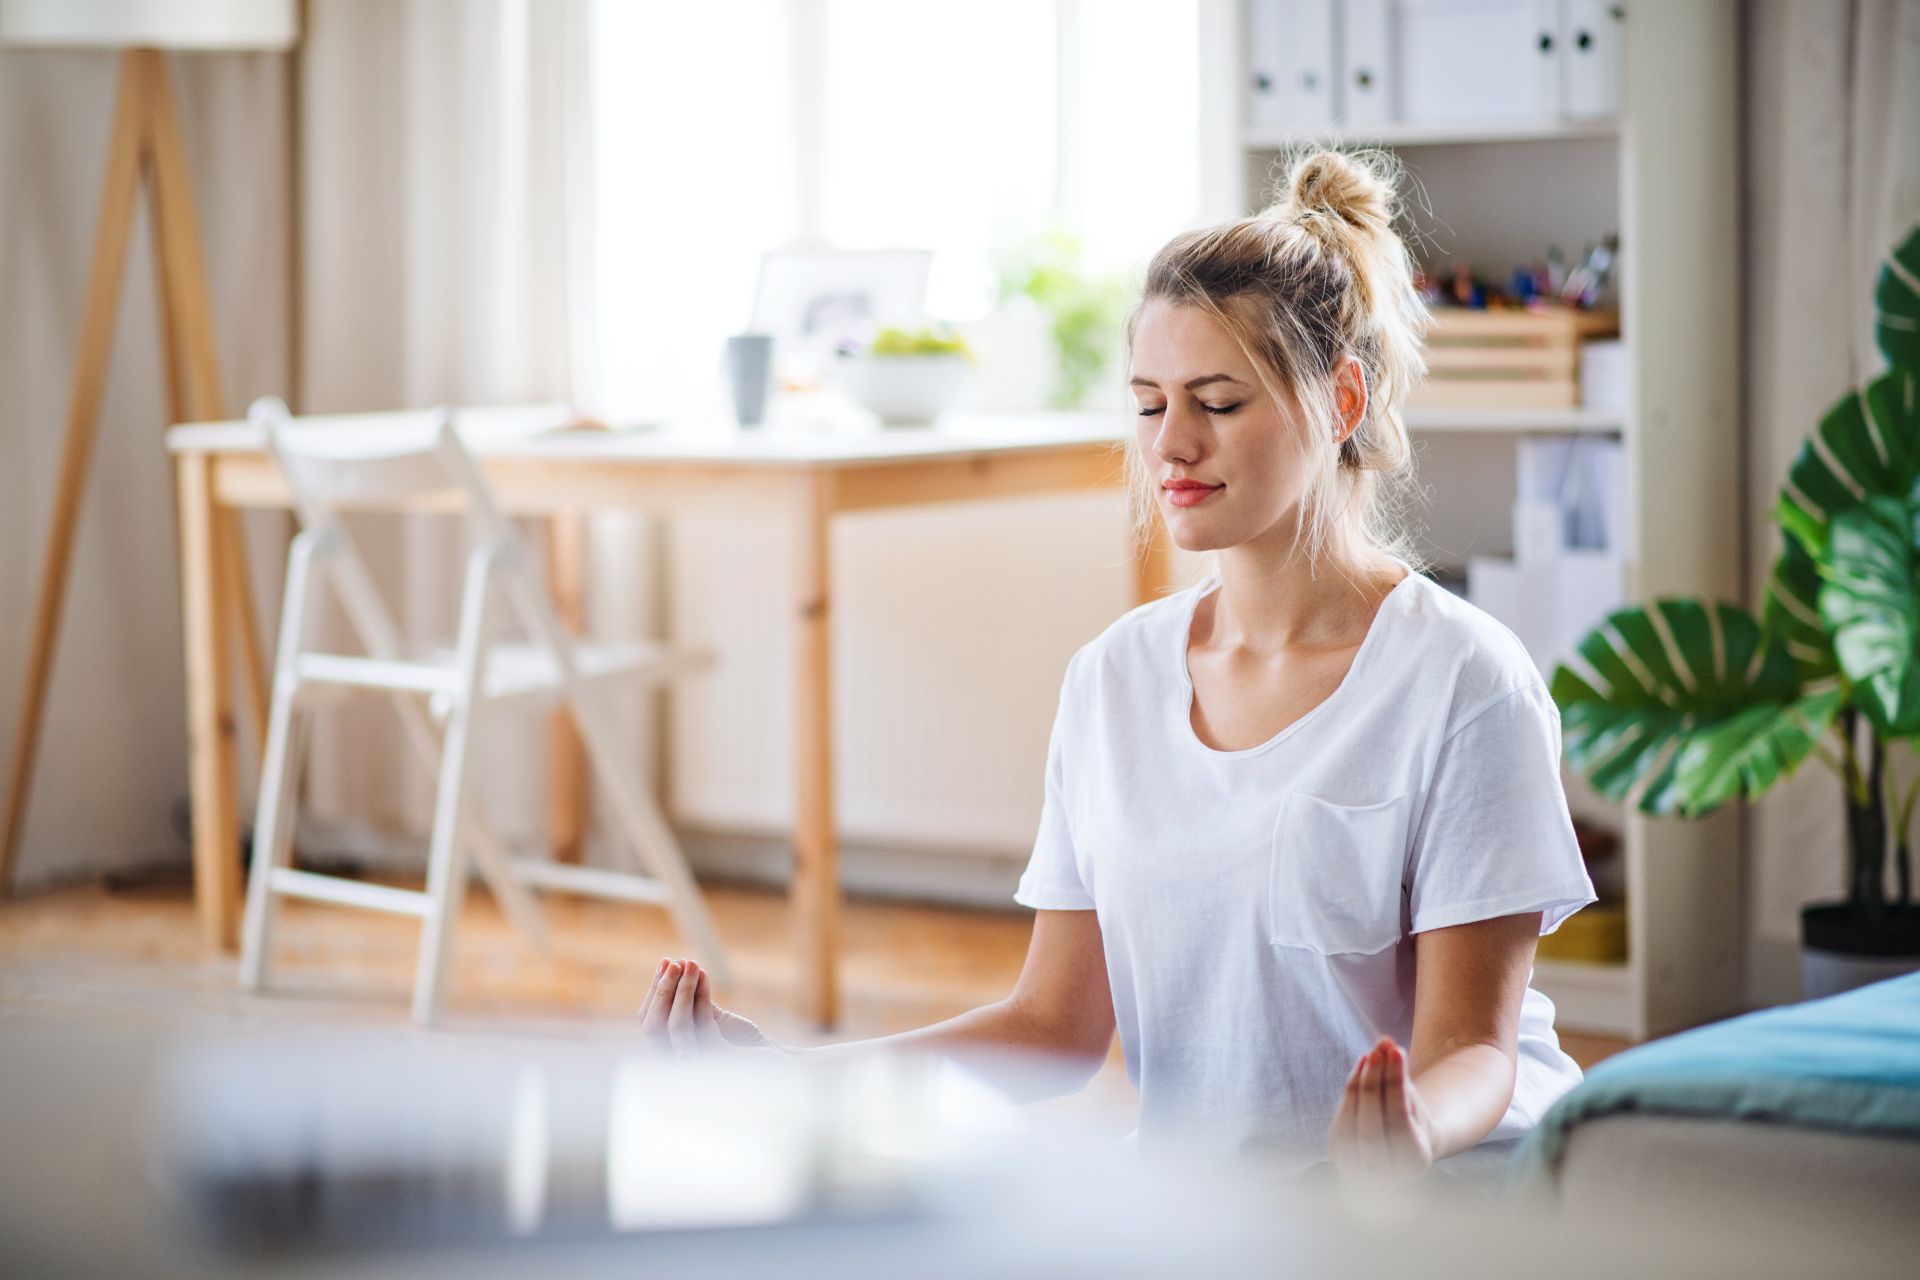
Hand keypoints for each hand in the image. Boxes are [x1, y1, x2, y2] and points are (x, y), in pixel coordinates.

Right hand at [637, 957, 777, 1057]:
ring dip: (682, 989)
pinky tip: (705, 975)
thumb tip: (678, 965)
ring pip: (676, 1024)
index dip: (654, 992)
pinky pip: (702, 1023)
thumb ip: (690, 1002)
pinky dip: (701, 995)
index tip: (665, 962)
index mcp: (669, 1056)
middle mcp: (676, 1066)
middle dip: (662, 990)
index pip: (649, 1023)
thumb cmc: (741, 1040)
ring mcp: (695, 1066)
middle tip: (674, 962)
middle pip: (653, 1027)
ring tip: (691, 963)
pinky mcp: (717, 1059)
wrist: (774, 1058)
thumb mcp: (710, 1018)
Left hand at [1327, 1035, 1434, 1180]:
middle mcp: (1385, 1174)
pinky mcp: (1339, 1158)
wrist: (1402, 1149)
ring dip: (1358, 1085)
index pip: (1398, 1119)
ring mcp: (1358, 1170)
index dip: (1395, 1083)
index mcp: (1413, 1162)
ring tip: (1369, 1055)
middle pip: (1371, 1126)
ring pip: (1350, 1124)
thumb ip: (1400, 1078)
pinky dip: (1348, 1095)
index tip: (1396, 1051)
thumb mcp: (1414, 1105)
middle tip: (1378, 1050)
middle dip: (1373, 1084)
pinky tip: (1358, 1070)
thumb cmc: (1414, 1123)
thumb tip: (1387, 1045)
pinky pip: (1340, 1123)